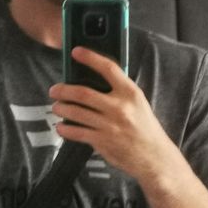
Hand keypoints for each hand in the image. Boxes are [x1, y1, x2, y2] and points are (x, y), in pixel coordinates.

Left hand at [49, 47, 173, 183]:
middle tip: (54, 90)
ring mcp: (110, 125)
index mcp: (130, 93)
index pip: (108, 68)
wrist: (153, 156)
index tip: (75, 52)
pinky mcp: (102, 141)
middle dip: (64, 90)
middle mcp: (119, 107)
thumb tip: (93, 81)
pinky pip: (77, 132)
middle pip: (84, 93)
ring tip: (56, 107)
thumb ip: (119, 91)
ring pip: (76, 112)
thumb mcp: (138, 103)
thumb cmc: (144, 128)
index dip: (90, 58)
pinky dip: (65, 129)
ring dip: (61, 108)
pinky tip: (61, 127)